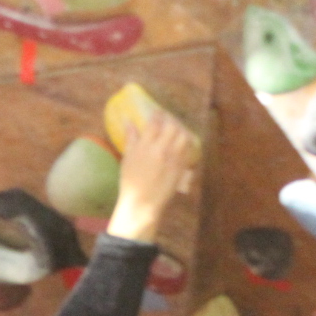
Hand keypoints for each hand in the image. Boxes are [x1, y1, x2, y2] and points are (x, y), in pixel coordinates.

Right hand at [108, 108, 198, 243]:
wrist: (143, 203)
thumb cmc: (131, 182)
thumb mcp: (127, 158)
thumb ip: (131, 138)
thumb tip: (128, 121)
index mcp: (145, 147)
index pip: (155, 123)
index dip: (157, 114)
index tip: (157, 112)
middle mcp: (161, 150)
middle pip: (172, 126)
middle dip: (171, 120)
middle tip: (168, 119)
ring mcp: (173, 158)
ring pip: (183, 136)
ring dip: (181, 129)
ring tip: (177, 129)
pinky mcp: (181, 167)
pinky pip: (188, 149)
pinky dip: (186, 142)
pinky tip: (182, 142)